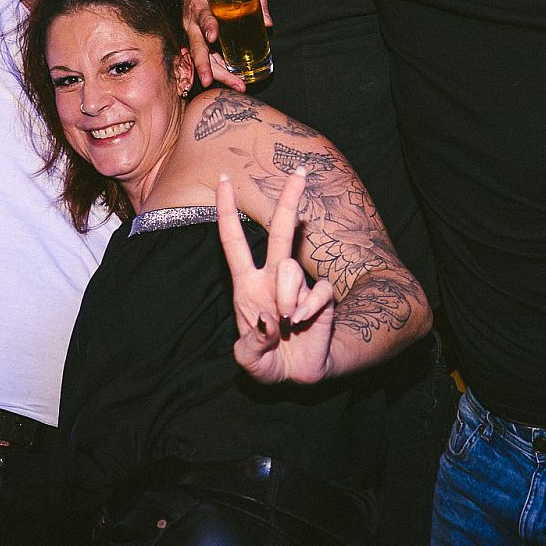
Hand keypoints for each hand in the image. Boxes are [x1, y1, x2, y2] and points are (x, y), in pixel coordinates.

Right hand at [181, 0, 246, 90]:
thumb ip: (254, 2)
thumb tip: (268, 23)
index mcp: (200, 7)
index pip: (203, 17)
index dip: (208, 26)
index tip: (213, 36)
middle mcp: (192, 24)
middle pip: (198, 49)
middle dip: (206, 67)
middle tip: (212, 81)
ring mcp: (193, 35)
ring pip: (202, 58)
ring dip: (217, 74)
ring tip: (237, 85)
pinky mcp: (198, 42)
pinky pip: (207, 58)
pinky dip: (219, 71)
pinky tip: (233, 80)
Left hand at [217, 168, 335, 384]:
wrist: (297, 374)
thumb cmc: (267, 359)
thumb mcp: (248, 359)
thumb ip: (250, 345)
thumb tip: (269, 318)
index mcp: (247, 284)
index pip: (233, 241)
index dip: (227, 211)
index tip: (224, 179)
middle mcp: (272, 278)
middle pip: (280, 231)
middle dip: (289, 200)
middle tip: (299, 171)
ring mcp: (298, 286)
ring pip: (290, 268)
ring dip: (285, 297)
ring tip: (286, 323)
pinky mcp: (322, 298)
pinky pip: (317, 291)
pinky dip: (307, 309)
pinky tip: (300, 323)